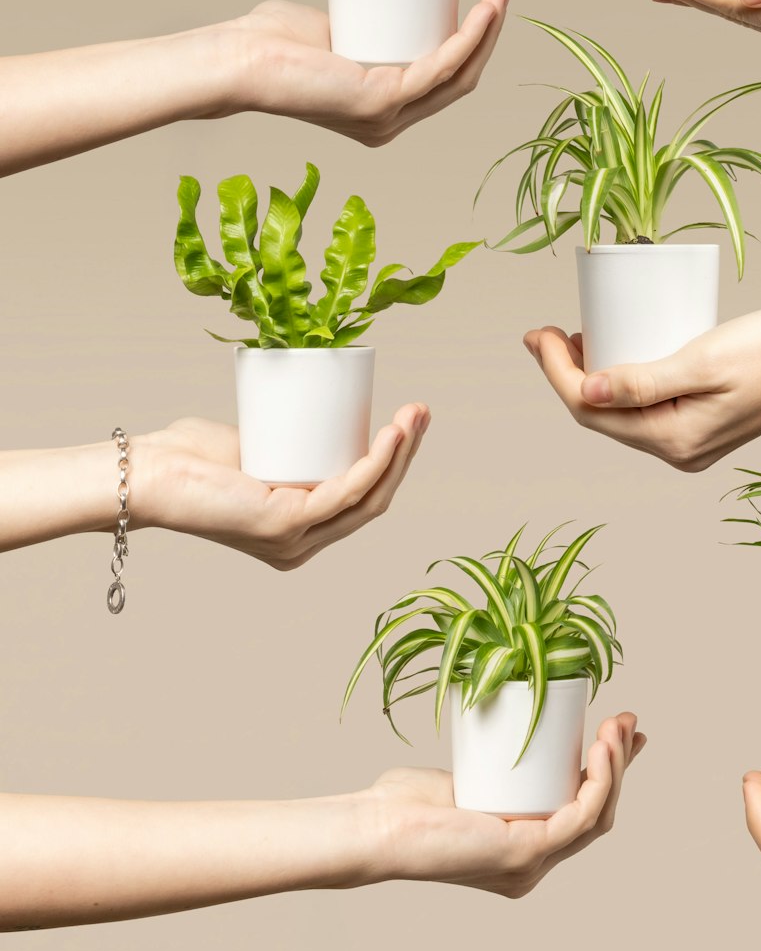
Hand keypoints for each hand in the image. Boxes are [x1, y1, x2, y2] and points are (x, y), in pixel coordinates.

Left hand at [137, 404, 429, 567]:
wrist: (150, 473)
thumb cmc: (191, 459)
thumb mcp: (255, 449)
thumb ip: (281, 439)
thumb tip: (310, 404)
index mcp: (299, 534)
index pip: (362, 499)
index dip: (393, 461)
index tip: (406, 420)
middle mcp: (302, 546)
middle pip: (374, 498)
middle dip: (406, 452)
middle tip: (420, 410)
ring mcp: (296, 540)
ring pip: (368, 498)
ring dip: (400, 453)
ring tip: (414, 414)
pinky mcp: (286, 525)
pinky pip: (346, 493)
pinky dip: (375, 463)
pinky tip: (390, 436)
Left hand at [221, 0, 509, 144]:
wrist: (237, 59)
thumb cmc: (269, 43)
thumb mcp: (329, 32)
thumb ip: (353, 23)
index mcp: (380, 112)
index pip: (441, 80)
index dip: (471, 43)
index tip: (483, 2)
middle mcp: (389, 123)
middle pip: (458, 79)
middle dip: (489, 33)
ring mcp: (387, 118)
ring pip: (457, 75)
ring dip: (487, 32)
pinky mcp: (380, 102)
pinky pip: (439, 69)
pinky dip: (467, 40)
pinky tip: (481, 13)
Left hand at [366, 712, 644, 895]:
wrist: (376, 826)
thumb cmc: (405, 804)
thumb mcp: (466, 774)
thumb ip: (491, 760)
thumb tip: (514, 720)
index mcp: (522, 848)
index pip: (581, 811)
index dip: (609, 773)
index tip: (618, 731)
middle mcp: (532, 863)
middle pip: (597, 811)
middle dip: (620, 762)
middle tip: (626, 720)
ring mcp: (531, 864)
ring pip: (596, 815)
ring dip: (615, 767)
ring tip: (614, 727)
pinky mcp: (523, 855)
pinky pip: (579, 819)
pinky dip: (598, 783)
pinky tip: (600, 751)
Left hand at [523, 312, 760, 471]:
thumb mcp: (702, 362)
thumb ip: (644, 381)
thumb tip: (585, 391)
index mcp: (673, 440)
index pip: (590, 411)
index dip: (556, 373)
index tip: (538, 334)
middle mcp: (677, 450)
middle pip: (599, 415)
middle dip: (565, 374)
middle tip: (545, 331)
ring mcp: (688, 441)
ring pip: (619, 412)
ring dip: (590, 377)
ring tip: (573, 337)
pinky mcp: (698, 424)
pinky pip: (643, 407)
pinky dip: (620, 381)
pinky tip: (614, 352)